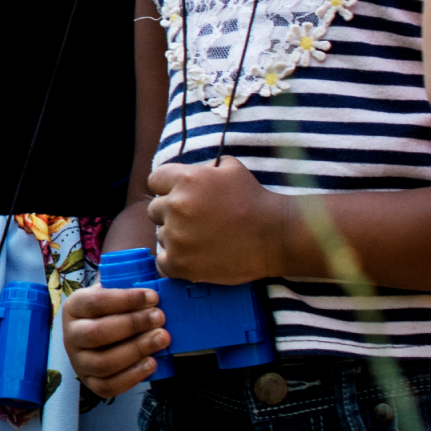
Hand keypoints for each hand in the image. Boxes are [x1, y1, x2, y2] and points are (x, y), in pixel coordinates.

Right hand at [61, 285, 166, 400]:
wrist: (99, 331)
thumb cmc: (112, 309)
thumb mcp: (112, 292)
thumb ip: (127, 285)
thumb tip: (158, 277)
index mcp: (74, 307)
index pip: (95, 303)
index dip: (126, 300)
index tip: (153, 296)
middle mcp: (70, 335)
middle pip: (98, 333)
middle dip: (133, 325)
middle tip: (160, 317)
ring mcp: (78, 361)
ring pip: (104, 362)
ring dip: (137, 350)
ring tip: (162, 339)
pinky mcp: (90, 382)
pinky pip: (109, 386)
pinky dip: (133, 376)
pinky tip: (152, 362)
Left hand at [145, 156, 296, 285]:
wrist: (276, 236)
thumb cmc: (255, 201)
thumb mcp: (231, 169)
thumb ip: (205, 167)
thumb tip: (193, 170)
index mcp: (185, 179)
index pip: (154, 181)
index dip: (167, 189)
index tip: (180, 197)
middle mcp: (176, 206)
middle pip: (154, 210)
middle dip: (171, 214)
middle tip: (195, 221)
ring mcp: (176, 236)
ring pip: (161, 235)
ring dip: (176, 238)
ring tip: (203, 240)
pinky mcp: (180, 263)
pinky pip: (162, 262)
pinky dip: (174, 261)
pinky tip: (193, 257)